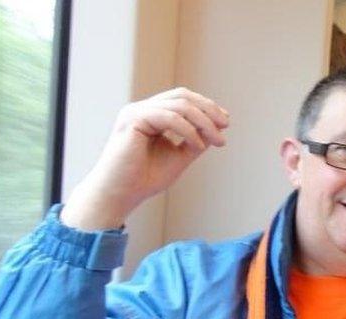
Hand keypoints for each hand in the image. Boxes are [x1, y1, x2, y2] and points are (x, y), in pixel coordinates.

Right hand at [61, 87, 229, 229]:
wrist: (120, 195)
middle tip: (226, 125)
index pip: (182, 100)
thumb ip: (194, 142)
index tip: (225, 122)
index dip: (206, 107)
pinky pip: (169, 117)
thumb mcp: (178, 157)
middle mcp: (143, 110)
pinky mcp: (132, 119)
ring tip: (217, 139)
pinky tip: (197, 145)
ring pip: (179, 105)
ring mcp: (136, 112)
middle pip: (182, 96)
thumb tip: (216, 128)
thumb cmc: (144, 179)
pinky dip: (187, 130)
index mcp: (151, 115)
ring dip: (203, 121)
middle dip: (208, 109)